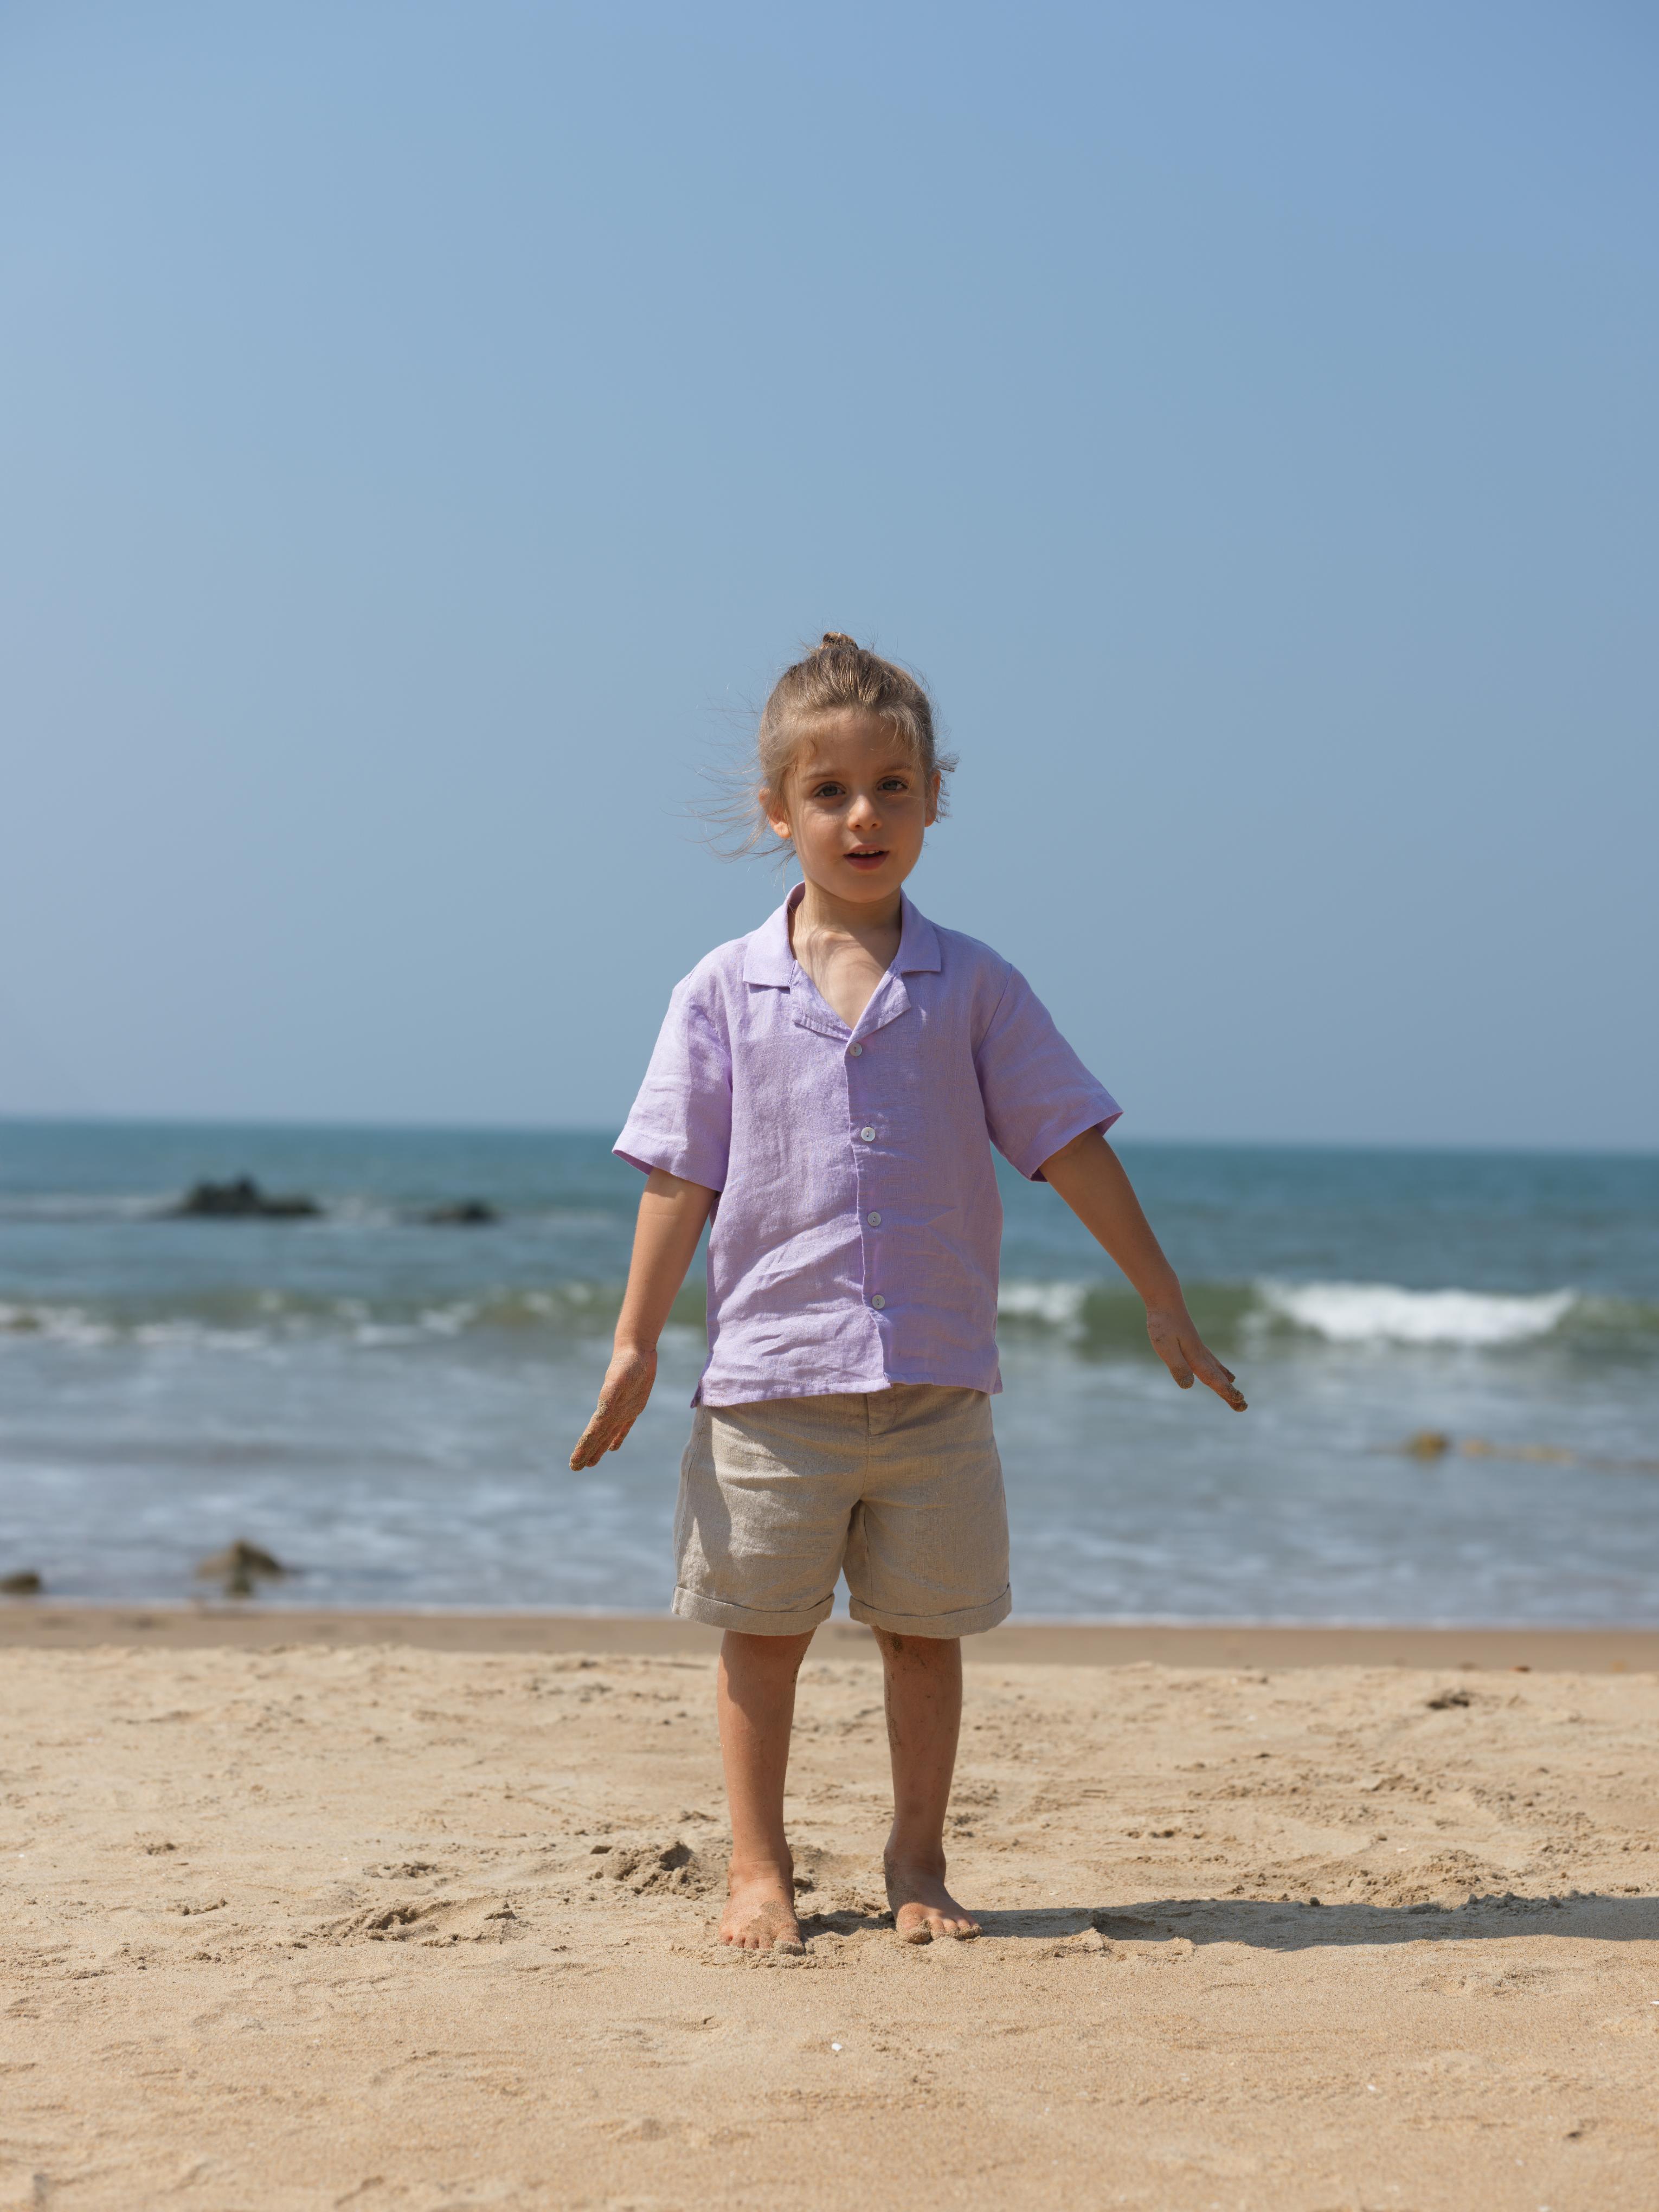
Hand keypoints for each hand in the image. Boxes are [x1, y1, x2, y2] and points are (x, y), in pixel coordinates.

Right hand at [569, 1346, 657, 1467]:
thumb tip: (601, 1414)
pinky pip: (624, 1427)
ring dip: (598, 1449)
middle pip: (596, 1437)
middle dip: (586, 1453)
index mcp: (605, 1408)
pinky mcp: (634, 1407)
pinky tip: (613, 1447)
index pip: (592, 1434)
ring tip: (590, 1463)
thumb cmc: (627, 1364)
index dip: (583, 1449)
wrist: (636, 1350)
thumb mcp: (619, 1380)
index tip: (573, 1464)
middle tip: (575, 1468)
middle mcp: (611, 1412)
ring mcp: (622, 1410)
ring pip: (607, 1435)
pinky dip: (618, 1438)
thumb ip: (609, 1396)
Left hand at [1145, 1305, 1246, 1410]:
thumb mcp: (1165, 1347)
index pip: (1213, 1379)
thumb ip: (1177, 1366)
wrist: (1164, 1299)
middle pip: (1217, 1377)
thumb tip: (1189, 1386)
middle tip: (1243, 1405)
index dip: (1225, 1391)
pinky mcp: (1192, 1341)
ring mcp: (1197, 1346)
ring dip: (1224, 1378)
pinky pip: (1209, 1358)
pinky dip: (1217, 1366)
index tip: (1239, 1402)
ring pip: (1215, 1367)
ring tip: (1233, 1385)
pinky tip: (1217, 1366)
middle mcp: (1200, 1354)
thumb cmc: (1163, 1323)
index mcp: (1195, 1358)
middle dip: (1229, 1391)